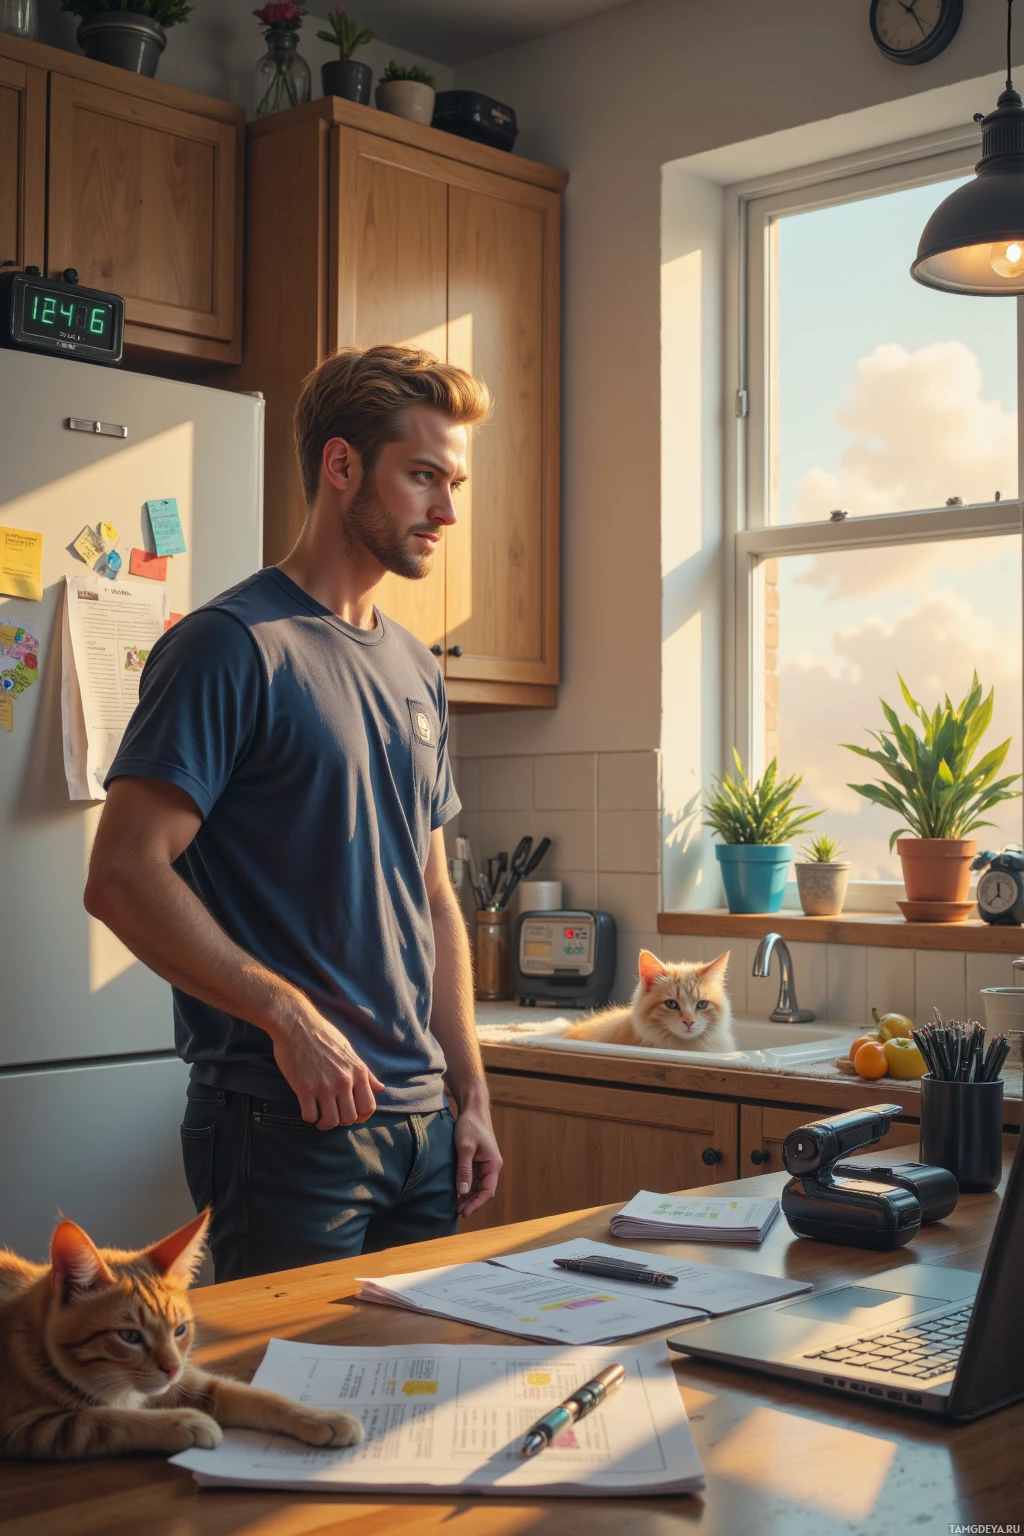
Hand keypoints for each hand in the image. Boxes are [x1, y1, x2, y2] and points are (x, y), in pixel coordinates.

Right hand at [271, 999, 384, 1129]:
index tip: (352, 1115)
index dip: (361, 1117)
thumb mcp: (350, 1051)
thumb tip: (381, 1088)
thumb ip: (366, 1073)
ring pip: (331, 1121)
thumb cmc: (323, 1035)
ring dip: (325, 1123)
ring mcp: (324, 1086)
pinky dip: (309, 1117)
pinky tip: (308, 1109)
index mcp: (358, 1072)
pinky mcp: (304, 1088)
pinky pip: (310, 1116)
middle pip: (350, 1118)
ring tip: (320, 1118)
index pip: (368, 1107)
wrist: (297, 1024)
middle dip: (342, 1121)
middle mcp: (344, 1081)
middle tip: (333, 1115)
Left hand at [452, 1099, 501, 1216]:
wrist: (472, 1109)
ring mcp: (484, 1164)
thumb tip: (463, 1191)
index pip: (488, 1191)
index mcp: (493, 1164)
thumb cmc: (470, 1125)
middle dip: (472, 1202)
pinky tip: (457, 1193)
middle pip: (483, 1191)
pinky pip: (473, 1178)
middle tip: (457, 1212)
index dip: (477, 1204)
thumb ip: (464, 1169)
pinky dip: (466, 1187)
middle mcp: (491, 1166)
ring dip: (468, 1196)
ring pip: (478, 1186)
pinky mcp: (477, 1161)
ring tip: (456, 1206)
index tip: (464, 1212)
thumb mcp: (465, 1147)